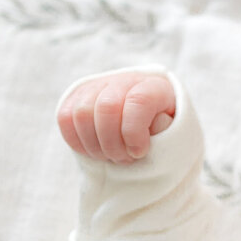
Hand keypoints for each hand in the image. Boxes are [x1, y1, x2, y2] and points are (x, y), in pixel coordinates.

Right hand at [57, 73, 175, 162]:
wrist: (148, 125)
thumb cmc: (164, 134)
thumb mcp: (175, 133)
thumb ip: (165, 131)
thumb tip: (152, 126)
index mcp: (155, 87)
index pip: (139, 101)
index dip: (134, 132)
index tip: (139, 152)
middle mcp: (126, 80)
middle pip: (107, 107)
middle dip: (112, 143)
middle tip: (124, 159)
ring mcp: (99, 86)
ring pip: (82, 113)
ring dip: (94, 145)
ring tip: (110, 158)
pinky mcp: (77, 96)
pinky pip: (65, 118)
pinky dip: (77, 141)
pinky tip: (94, 152)